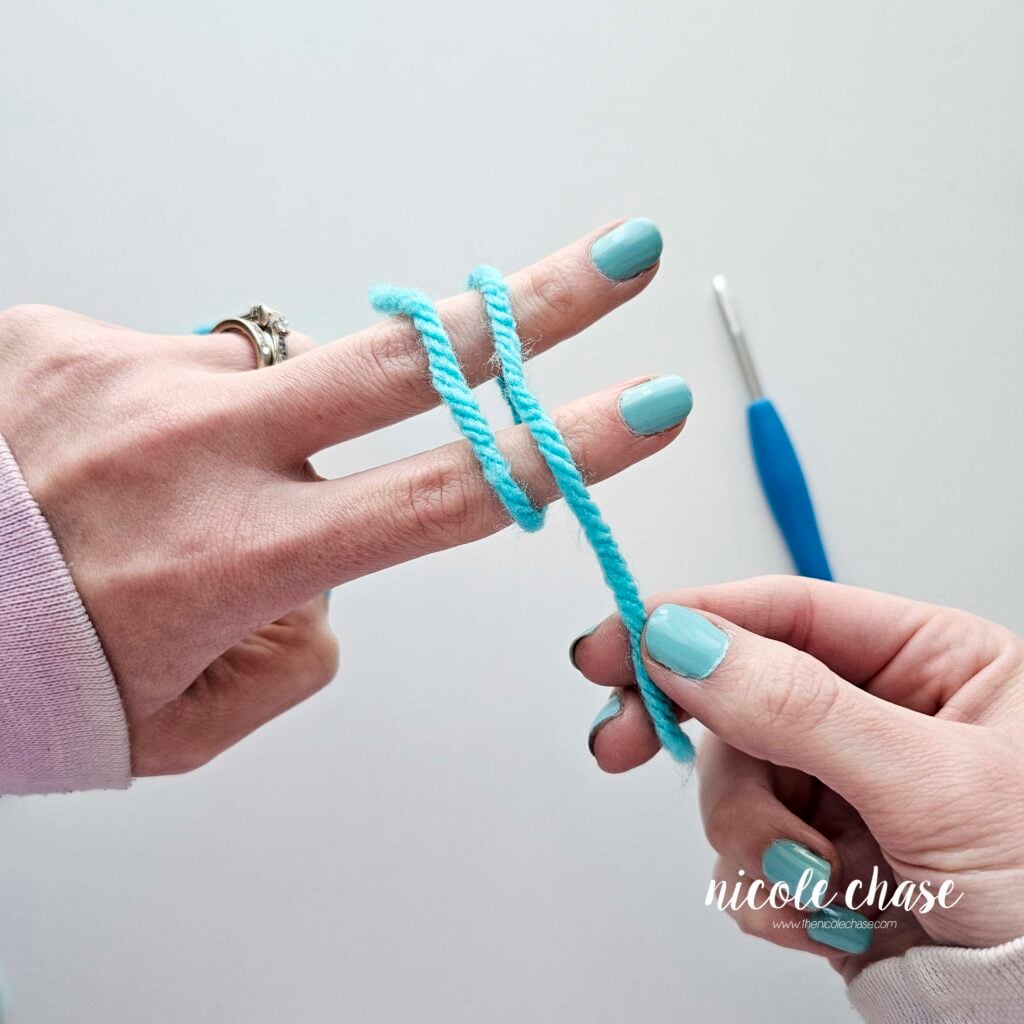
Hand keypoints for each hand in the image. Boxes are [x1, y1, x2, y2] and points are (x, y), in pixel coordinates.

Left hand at [0, 219, 691, 775]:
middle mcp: (197, 449)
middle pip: (419, 360)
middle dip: (541, 307)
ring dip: (256, 428)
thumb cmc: (25, 684)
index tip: (644, 403)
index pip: (452, 495)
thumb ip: (292, 647)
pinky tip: (101, 461)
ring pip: (270, 380)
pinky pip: (171, 368)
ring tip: (164, 493)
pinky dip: (165, 414)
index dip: (566, 449)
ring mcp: (131, 375)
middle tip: (623, 258)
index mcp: (238, 560)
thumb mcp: (185, 721)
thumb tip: (325, 568)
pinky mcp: (64, 333)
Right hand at [572, 576, 1023, 976]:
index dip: (689, 620)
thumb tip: (686, 644)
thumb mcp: (933, 787)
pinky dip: (768, 892)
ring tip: (816, 886)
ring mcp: (841, 785)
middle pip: (737, 694)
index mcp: (928, 659)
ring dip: (755, 842)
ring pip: (732, 784)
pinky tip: (827, 916)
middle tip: (617, 743)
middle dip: (685, 732)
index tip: (613, 645)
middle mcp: (876, 714)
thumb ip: (802, 709)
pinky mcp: (817, 853)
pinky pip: (743, 854)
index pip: (785, 612)